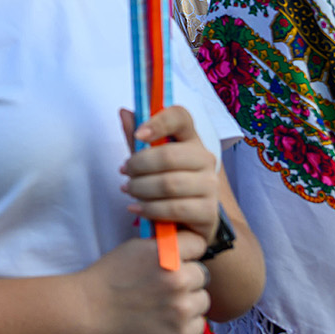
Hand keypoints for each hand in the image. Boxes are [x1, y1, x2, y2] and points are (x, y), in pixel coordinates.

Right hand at [83, 233, 210, 333]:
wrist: (93, 308)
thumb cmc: (113, 275)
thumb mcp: (137, 247)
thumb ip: (166, 247)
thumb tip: (188, 246)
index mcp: (168, 254)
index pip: (198, 244)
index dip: (188, 250)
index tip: (180, 257)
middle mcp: (178, 280)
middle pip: (202, 275)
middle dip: (188, 278)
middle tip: (167, 285)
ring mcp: (181, 309)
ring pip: (202, 300)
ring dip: (189, 301)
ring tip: (166, 303)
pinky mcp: (181, 333)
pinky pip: (198, 324)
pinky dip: (186, 323)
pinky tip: (167, 319)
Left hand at [118, 107, 219, 237]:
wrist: (186, 221)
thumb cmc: (164, 183)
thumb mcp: (147, 160)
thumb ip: (136, 138)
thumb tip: (123, 112)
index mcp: (190, 138)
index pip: (181, 118)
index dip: (159, 122)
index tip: (138, 135)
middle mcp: (205, 159)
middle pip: (169, 156)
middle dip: (139, 165)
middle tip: (124, 172)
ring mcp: (211, 185)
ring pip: (169, 184)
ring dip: (141, 188)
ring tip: (128, 190)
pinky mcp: (209, 212)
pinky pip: (175, 208)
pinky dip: (150, 209)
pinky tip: (137, 208)